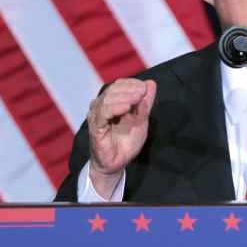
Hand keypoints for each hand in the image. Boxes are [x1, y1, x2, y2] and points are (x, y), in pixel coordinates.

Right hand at [86, 78, 156, 197]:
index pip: (119, 85)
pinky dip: (115, 108)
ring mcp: (96, 115)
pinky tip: (126, 108)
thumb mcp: (141, 120)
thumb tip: (151, 83)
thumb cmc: (126, 142)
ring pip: (107, 99)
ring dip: (124, 97)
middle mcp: (101, 106)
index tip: (145, 88)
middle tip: (142, 92)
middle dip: (130, 89)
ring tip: (137, 98)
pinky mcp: (95, 127)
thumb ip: (145, 103)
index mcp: (111, 102)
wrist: (117, 163)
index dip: (132, 84)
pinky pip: (103, 113)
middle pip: (113, 89)